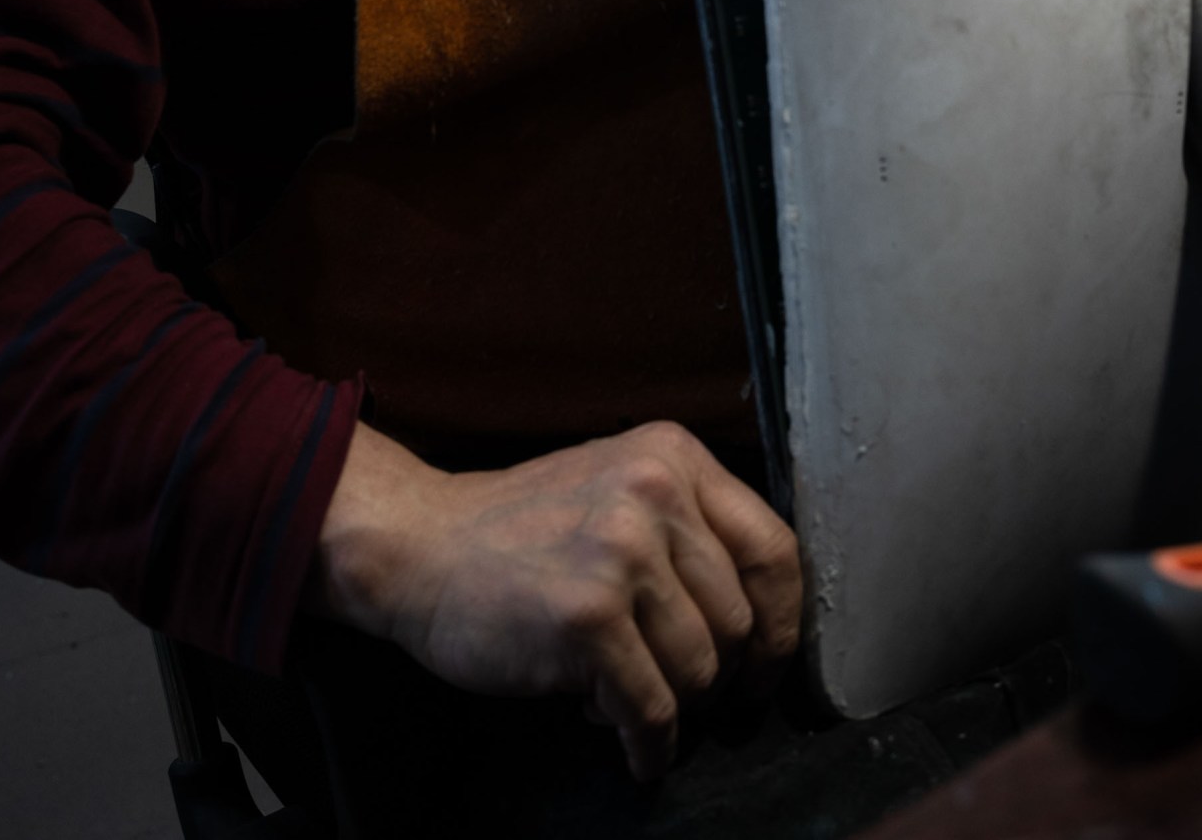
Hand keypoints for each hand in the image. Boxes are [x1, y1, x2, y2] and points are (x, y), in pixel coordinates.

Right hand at [309, 418, 801, 781]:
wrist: (420, 546)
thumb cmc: (521, 529)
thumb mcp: (616, 488)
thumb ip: (688, 528)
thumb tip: (764, 617)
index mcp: (674, 455)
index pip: (775, 550)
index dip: (780, 624)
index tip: (764, 664)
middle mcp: (656, 493)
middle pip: (739, 622)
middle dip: (718, 676)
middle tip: (681, 691)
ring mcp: (621, 552)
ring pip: (701, 671)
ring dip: (671, 705)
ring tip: (622, 692)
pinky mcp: (589, 616)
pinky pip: (653, 710)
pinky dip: (648, 744)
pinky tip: (630, 746)